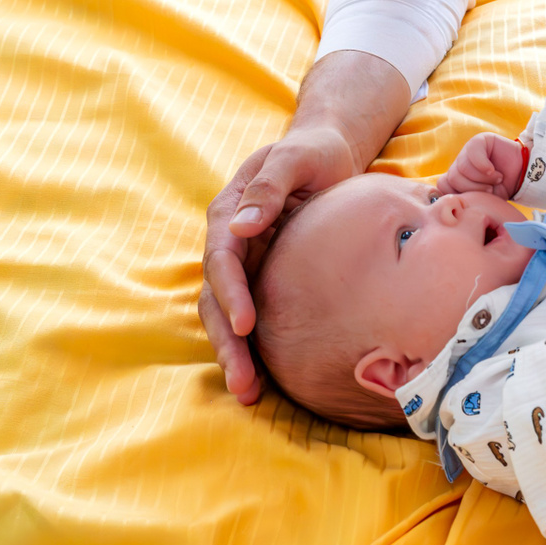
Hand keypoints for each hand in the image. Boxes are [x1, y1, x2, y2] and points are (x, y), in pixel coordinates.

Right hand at [202, 124, 358, 403]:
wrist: (328, 151)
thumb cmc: (313, 151)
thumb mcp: (296, 155)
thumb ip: (269, 185)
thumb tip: (242, 224)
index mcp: (229, 211)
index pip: (222, 257)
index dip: (230, 293)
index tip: (245, 326)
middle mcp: (230, 241)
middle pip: (217, 297)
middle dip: (226, 342)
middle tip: (243, 382)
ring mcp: (245, 262)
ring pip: (228, 314)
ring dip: (235, 354)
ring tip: (249, 393)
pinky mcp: (264, 276)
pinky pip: (253, 314)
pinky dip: (256, 346)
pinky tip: (269, 381)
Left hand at [435, 131, 524, 198]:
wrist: (524, 178)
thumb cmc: (503, 190)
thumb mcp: (482, 201)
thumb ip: (465, 199)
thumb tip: (450, 204)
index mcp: (457, 179)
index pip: (442, 185)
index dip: (458, 194)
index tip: (475, 199)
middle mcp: (460, 164)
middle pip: (452, 178)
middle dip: (473, 189)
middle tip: (490, 190)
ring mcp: (468, 151)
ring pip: (461, 168)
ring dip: (482, 179)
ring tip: (496, 180)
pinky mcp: (479, 141)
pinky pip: (472, 153)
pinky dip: (483, 166)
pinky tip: (494, 171)